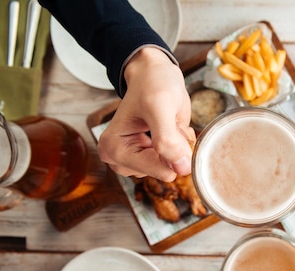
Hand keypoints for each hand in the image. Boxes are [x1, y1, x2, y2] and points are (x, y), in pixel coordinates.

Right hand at [97, 47, 194, 181]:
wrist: (154, 73)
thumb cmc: (151, 84)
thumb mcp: (159, 106)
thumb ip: (168, 139)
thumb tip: (181, 169)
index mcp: (113, 149)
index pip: (156, 170)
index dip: (175, 154)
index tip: (174, 129)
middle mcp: (120, 160)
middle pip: (163, 172)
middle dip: (174, 149)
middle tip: (169, 123)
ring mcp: (135, 161)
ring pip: (171, 168)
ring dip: (178, 147)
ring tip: (167, 124)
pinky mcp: (148, 158)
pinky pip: (175, 163)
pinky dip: (180, 147)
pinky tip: (170, 129)